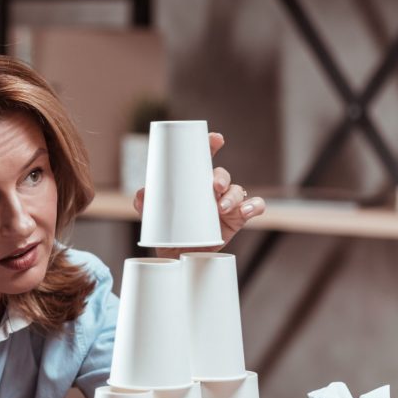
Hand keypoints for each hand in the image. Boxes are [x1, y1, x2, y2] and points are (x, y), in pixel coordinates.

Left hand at [132, 132, 265, 259]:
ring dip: (233, 196)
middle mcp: (213, 191)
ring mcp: (228, 204)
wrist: (179, 258)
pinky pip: (254, 207)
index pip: (204, 160)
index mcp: (194, 184)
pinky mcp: (238, 218)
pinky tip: (246, 211)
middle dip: (220, 177)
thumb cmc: (170, 234)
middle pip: (222, 175)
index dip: (211, 145)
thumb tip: (142, 193)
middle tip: (214, 187)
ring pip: (238, 190)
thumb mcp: (155, 219)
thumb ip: (145, 205)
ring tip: (221, 208)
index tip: (215, 139)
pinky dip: (254, 206)